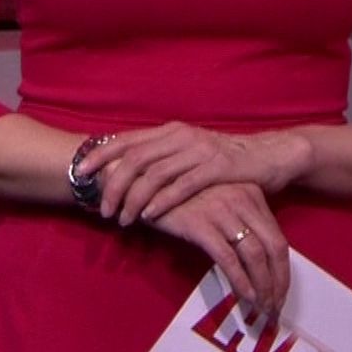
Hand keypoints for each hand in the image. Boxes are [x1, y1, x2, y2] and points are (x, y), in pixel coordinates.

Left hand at [79, 122, 312, 226]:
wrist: (270, 156)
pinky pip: (183, 185)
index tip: (81, 171)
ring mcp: (200, 150)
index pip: (127, 139)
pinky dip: (163, 201)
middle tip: (103, 210)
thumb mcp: (189, 154)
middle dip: (114, 185)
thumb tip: (127, 173)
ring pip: (155, 174)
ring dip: (134, 199)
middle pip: (136, 158)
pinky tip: (150, 215)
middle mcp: (181, 136)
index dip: (102, 154)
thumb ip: (162, 159)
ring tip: (123, 220)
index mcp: (170, 131)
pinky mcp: (218, 167)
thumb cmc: (225, 161)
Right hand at [146, 181, 290, 318]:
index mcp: (251, 194)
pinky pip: (228, 258)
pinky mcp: (201, 224)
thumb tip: (258, 260)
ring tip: (260, 309)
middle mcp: (242, 199)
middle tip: (274, 308)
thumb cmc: (183, 197)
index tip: (280, 293)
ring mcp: (222, 211)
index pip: (278, 238)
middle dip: (278, 283)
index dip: (283, 271)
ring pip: (255, 255)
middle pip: (274, 247)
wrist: (145, 184)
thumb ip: (240, 222)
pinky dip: (240, 281)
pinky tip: (244, 297)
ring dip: (262, 287)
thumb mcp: (220, 202)